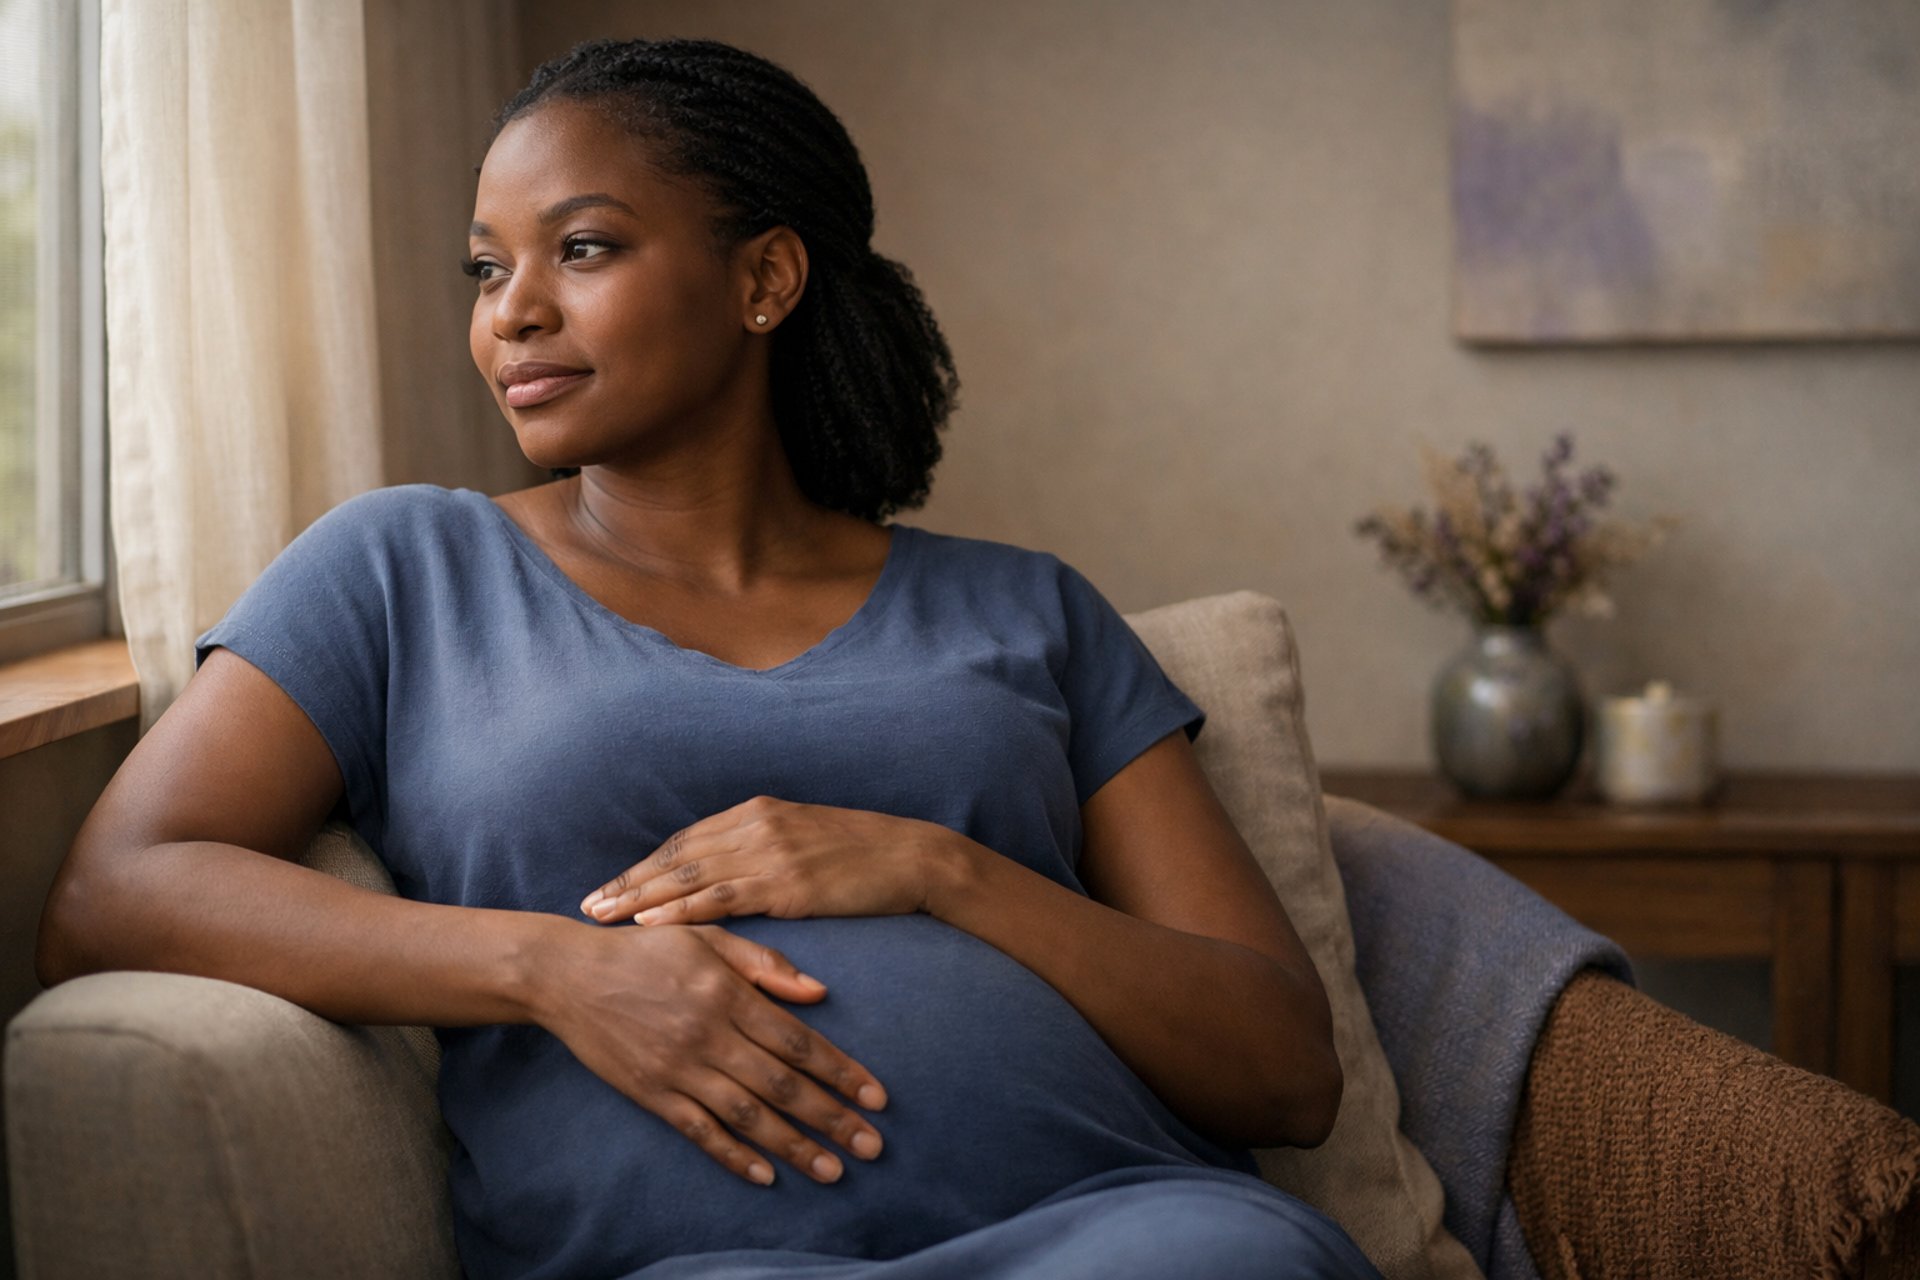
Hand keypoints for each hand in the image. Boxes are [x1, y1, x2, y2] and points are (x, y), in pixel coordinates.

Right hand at [533, 920, 887, 1187]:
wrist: (568, 975)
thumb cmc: (646, 950)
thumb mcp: (707, 938)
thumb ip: (765, 963)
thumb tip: (819, 991)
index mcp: (728, 993)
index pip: (798, 1040)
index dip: (841, 1071)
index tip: (877, 1096)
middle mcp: (708, 1034)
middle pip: (782, 1084)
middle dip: (832, 1118)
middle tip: (872, 1146)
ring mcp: (678, 1068)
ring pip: (747, 1115)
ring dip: (794, 1146)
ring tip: (832, 1170)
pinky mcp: (651, 1093)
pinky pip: (699, 1131)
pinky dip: (733, 1155)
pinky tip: (766, 1174)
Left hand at [580, 795, 955, 926]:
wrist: (915, 859)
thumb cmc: (866, 857)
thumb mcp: (807, 840)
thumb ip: (767, 848)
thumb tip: (733, 872)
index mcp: (758, 811)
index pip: (687, 841)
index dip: (646, 866)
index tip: (612, 886)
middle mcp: (756, 825)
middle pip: (676, 855)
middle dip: (628, 882)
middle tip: (587, 905)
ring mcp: (770, 852)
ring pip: (689, 876)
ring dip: (640, 899)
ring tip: (602, 917)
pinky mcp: (787, 884)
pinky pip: (721, 898)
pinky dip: (681, 911)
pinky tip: (650, 925)